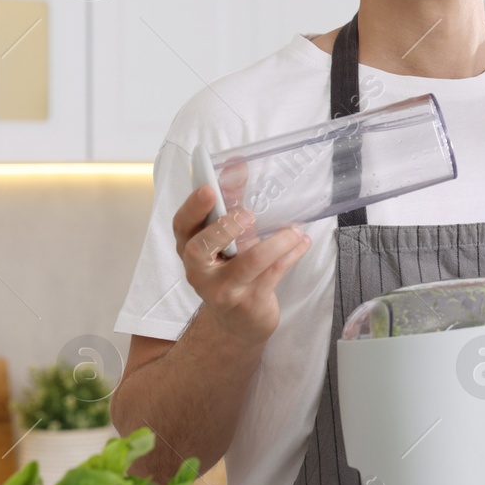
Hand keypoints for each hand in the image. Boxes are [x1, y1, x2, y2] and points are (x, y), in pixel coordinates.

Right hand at [172, 185, 310, 344]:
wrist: (238, 321)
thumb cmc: (232, 268)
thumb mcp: (227, 236)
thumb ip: (230, 200)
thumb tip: (236, 163)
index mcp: (190, 247)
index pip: (182, 225)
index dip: (193, 207)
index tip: (210, 188)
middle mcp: (200, 270)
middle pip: (198, 248)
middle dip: (223, 228)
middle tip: (247, 214)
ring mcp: (223, 289)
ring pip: (247, 264)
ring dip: (275, 243)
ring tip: (295, 230)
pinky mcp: (248, 302)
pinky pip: (273, 275)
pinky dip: (291, 255)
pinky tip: (303, 242)